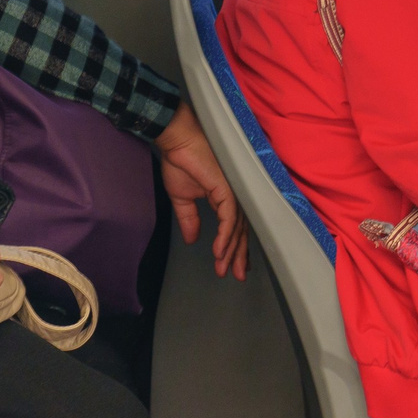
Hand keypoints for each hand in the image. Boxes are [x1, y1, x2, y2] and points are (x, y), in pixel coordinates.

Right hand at [155, 102, 249, 280]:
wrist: (176, 141)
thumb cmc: (181, 162)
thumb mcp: (182, 198)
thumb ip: (190, 219)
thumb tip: (192, 240)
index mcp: (224, 197)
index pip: (234, 227)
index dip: (234, 248)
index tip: (230, 267)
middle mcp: (233, 195)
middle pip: (241, 230)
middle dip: (238, 255)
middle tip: (238, 276)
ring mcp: (232, 191)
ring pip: (236, 227)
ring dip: (231, 250)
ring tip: (226, 268)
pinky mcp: (227, 188)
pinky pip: (229, 217)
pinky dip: (225, 236)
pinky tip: (220, 252)